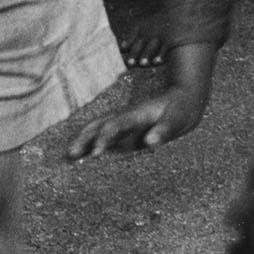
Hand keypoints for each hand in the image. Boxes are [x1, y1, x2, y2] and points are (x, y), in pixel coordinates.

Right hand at [68, 42, 214, 157]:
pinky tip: (85, 153)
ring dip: (84, 139)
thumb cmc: (179, 111)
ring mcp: (124, 120)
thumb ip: (163, 131)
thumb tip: (150, 143)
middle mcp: (125, 116)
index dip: (103, 138)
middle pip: (99, 124)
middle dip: (84, 138)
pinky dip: (92, 141)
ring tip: (70, 154)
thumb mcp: (176, 120)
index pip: (114, 126)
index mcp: (136, 114)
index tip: (95, 154)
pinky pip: (104, 133)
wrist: (183, 98)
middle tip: (70, 154)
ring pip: (98, 127)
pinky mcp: (126, 127)